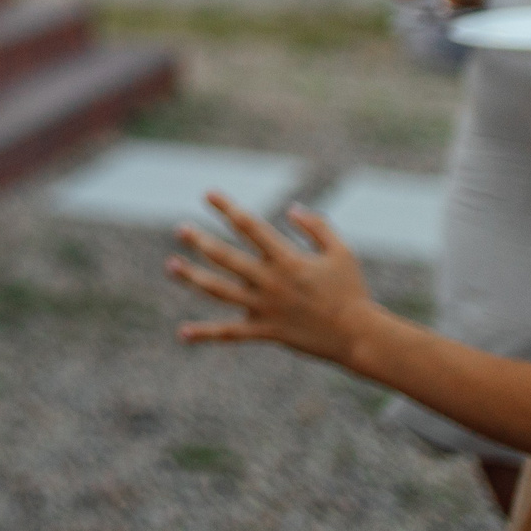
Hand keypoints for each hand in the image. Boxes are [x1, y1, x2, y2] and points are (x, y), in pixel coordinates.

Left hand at [166, 192, 379, 367]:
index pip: (250, 226)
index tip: (208, 194)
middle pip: (226, 257)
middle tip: (180, 229)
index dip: (227, 208)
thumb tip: (291, 208)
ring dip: (193, 278)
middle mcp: (270, 281)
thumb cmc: (352, 291)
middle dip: (200, 241)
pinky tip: (182, 333)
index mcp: (286, 259)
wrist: (359, 336)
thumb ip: (317, 226)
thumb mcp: (341, 252)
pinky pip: (230, 333)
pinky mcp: (266, 331)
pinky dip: (206, 334)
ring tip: (170, 266)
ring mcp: (265, 307)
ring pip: (220, 291)